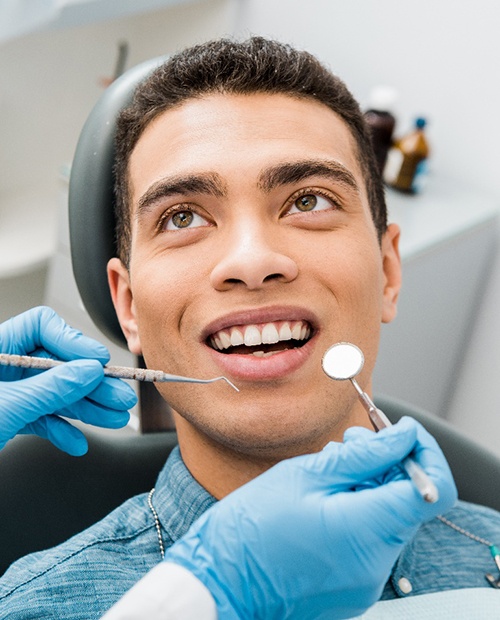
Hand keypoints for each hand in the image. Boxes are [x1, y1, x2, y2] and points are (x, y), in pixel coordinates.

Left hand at [0, 306, 136, 454]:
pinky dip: (62, 430)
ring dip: (87, 408)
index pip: (41, 326)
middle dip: (92, 383)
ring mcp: (9, 394)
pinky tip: (77, 442)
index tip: (98, 361)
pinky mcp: (10, 419)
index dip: (73, 340)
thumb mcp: (9, 405)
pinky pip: (42, 419)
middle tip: (119, 396)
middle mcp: (5, 368)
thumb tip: (90, 372)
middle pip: (58, 364)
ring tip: (114, 418)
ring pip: (56, 394)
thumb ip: (50, 388)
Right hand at [164, 418, 456, 618]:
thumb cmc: (250, 528)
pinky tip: (324, 497)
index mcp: (366, 531)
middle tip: (351, 442)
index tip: (400, 431)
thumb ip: (363, 455)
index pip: (432, 489)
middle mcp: (376, 563)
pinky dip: (358, 510)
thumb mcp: (305, 475)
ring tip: (329, 468)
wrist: (219, 583)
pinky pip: (371, 539)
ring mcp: (366, 580)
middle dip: (388, 463)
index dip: (423, 452)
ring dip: (370, 485)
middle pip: (409, 500)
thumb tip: (404, 435)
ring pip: (389, 517)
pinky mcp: (353, 587)